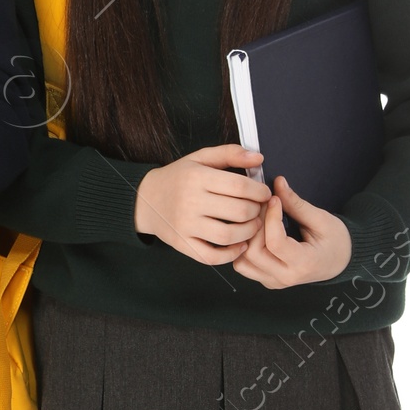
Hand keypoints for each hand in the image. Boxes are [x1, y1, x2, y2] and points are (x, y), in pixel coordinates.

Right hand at [134, 144, 273, 264]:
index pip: (240, 186)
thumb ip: (230, 153)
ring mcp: (185, 225)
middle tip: (258, 209)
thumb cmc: (177, 178)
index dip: (260, 191)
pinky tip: (239, 245)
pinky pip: (211, 256)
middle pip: (239, 211)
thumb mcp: (200, 158)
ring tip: (252, 225)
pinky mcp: (182, 244)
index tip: (264, 194)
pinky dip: (230, 254)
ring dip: (249, 232)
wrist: (145, 199)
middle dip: (257, 211)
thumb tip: (259, 158)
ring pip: (228, 235)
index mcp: (196, 177)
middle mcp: (190, 201)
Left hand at [232, 177, 352, 286]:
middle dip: (255, 226)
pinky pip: (244, 266)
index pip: (276, 243)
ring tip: (258, 220)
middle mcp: (286, 277)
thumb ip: (296, 204)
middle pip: (254, 253)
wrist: (339, 261)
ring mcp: (273, 281)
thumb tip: (278, 183)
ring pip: (242, 262)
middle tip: (263, 207)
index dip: (271, 217)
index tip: (273, 199)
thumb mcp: (321, 220)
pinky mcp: (265, 279)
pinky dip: (243, 248)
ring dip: (246, 238)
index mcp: (305, 263)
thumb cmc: (335, 241)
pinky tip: (255, 232)